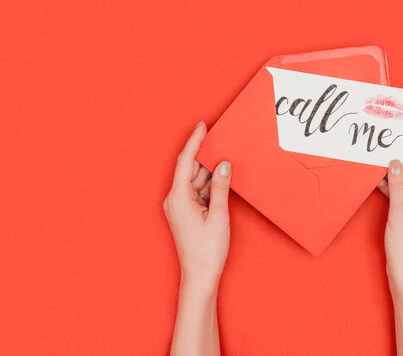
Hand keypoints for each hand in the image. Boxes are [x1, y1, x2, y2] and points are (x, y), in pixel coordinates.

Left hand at [163, 121, 231, 291]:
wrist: (200, 276)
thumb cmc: (207, 250)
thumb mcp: (219, 215)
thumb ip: (221, 187)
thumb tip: (224, 165)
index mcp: (178, 197)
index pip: (185, 161)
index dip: (195, 141)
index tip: (202, 125)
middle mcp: (175, 200)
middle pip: (191, 170)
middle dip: (207, 157)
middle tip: (224, 142)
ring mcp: (180, 207)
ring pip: (196, 181)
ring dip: (211, 173)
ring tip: (228, 163)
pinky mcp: (186, 213)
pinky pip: (198, 192)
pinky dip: (210, 186)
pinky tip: (222, 181)